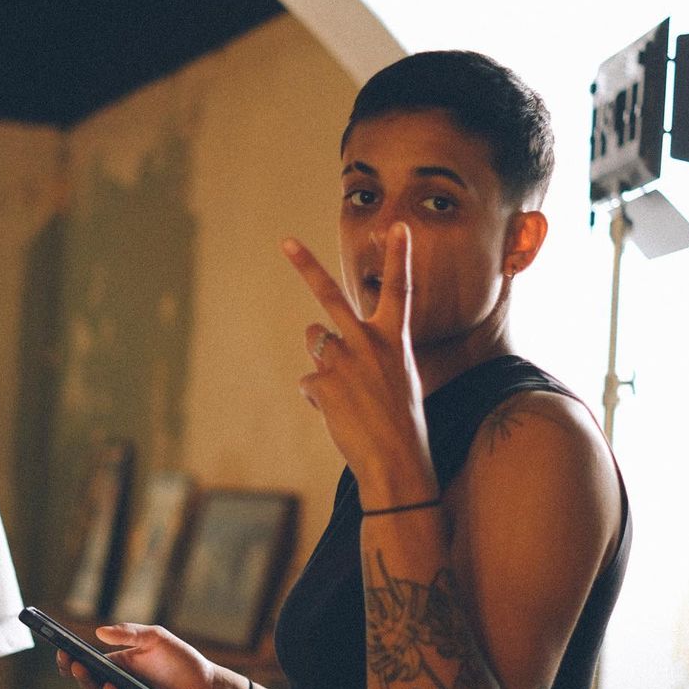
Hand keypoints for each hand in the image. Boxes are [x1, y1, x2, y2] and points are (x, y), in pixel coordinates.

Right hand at [57, 622, 246, 688]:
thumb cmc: (182, 662)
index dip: (70, 662)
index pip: (86, 667)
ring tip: (113, 688)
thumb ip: (130, 633)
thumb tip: (100, 632)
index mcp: (117, 669)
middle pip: (91, 688)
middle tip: (78, 667)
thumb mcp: (157, 639)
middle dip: (82, 678)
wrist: (210, 688)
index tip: (62, 652)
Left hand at [283, 225, 436, 505]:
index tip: (398, 227)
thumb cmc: (402, 424)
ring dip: (322, 360)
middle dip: (306, 266)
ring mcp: (343, 360)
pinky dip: (320, 398)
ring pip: (314, 341)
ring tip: (346, 392)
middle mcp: (367, 342)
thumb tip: (321, 342)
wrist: (395, 461)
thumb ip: (367, 354)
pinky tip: (340, 415)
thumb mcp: (399, 379)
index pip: (400, 290)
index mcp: (394, 340)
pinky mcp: (323, 382)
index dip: (400, 257)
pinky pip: (310, 383)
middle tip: (285, 242)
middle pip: (330, 295)